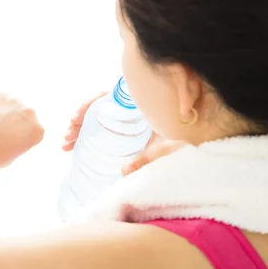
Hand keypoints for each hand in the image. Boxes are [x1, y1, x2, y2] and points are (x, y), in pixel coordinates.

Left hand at [0, 93, 43, 168]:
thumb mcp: (13, 155)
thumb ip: (18, 140)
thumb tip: (11, 132)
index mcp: (37, 129)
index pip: (33, 130)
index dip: (22, 136)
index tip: (12, 141)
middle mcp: (28, 111)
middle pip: (23, 114)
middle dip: (14, 121)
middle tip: (0, 132)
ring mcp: (12, 100)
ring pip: (8, 105)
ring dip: (2, 112)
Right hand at [62, 93, 185, 175]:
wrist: (200, 132)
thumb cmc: (187, 134)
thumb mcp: (168, 146)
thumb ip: (149, 157)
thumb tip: (124, 173)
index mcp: (137, 101)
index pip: (105, 95)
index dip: (88, 106)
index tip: (76, 120)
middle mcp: (131, 104)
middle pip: (98, 105)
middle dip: (79, 121)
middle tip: (67, 139)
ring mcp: (129, 113)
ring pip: (99, 114)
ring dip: (82, 127)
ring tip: (68, 143)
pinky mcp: (130, 124)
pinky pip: (107, 122)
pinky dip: (93, 131)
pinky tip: (81, 142)